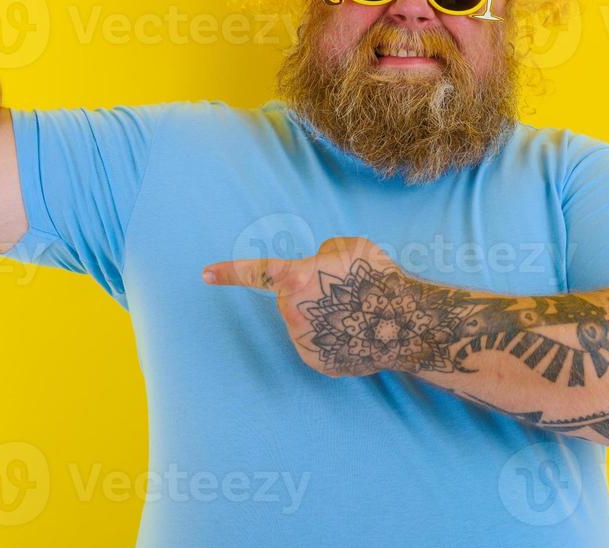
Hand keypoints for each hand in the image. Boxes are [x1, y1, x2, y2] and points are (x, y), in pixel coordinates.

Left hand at [203, 236, 467, 378]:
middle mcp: (292, 312)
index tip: (204, 274)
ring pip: (305, 323)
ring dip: (323, 317)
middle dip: (310, 293)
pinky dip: (333, 339)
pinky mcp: (317, 363)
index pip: (256, 273)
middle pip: (292, 298)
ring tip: (357, 313)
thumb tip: (317, 266)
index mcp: (295, 278)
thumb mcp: (350, 245)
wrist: (404, 324)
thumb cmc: (379, 278)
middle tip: (345, 291)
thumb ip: (323, 253)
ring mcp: (303, 341)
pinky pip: (318, 345)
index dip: (229, 272)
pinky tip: (356, 333)